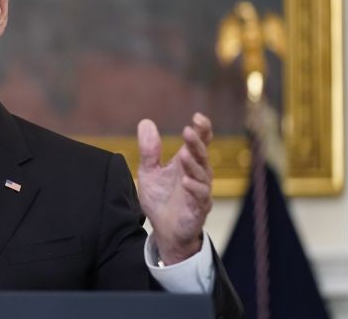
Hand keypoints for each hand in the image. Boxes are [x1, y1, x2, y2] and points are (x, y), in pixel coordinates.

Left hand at [136, 113, 212, 264]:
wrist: (163, 230)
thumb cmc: (161, 199)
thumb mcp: (149, 171)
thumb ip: (149, 150)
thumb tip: (145, 122)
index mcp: (187, 163)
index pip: (199, 143)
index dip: (202, 130)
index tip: (198, 118)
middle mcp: (197, 174)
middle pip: (202, 155)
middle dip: (196, 143)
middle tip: (188, 131)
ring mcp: (200, 191)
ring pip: (202, 175)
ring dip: (194, 164)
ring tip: (184, 154)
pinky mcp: (198, 208)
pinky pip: (200, 197)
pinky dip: (195, 188)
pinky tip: (186, 181)